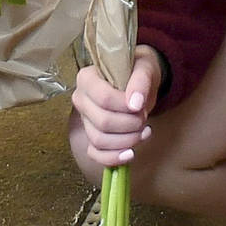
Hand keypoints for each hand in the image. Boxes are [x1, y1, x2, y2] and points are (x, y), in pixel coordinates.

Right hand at [71, 48, 160, 167]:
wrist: (138, 81)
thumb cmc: (137, 70)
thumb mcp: (144, 67)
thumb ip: (141, 80)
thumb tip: (135, 104)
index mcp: (87, 78)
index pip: (103, 99)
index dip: (124, 107)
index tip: (140, 105)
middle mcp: (81, 99)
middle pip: (102, 122)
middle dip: (129, 125)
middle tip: (143, 118)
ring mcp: (85, 120)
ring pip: (99, 140)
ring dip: (126, 141)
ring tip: (144, 131)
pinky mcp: (91, 136)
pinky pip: (96, 154)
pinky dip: (113, 158)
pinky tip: (130, 153)